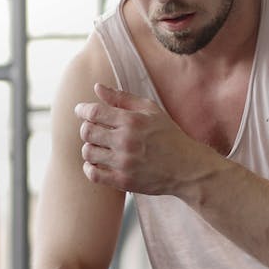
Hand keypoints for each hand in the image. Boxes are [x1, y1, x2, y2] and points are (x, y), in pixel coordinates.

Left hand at [74, 84, 196, 195]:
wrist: (187, 168)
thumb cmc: (169, 135)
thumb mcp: (150, 110)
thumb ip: (122, 98)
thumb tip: (97, 87)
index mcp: (132, 121)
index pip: (94, 112)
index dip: (82, 110)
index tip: (81, 110)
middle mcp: (126, 141)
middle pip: (87, 132)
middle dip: (86, 128)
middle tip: (94, 130)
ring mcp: (124, 163)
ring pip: (88, 152)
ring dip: (89, 148)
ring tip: (99, 147)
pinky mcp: (124, 181)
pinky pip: (93, 174)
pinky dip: (90, 167)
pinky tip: (98, 163)